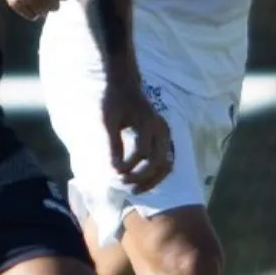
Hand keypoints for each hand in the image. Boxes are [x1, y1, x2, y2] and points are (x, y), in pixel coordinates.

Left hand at [101, 79, 172, 194]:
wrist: (124, 84)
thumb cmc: (113, 100)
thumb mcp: (108, 120)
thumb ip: (113, 144)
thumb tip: (114, 169)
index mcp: (148, 122)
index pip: (142, 152)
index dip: (129, 166)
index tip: (113, 172)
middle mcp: (161, 129)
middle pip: (159, 162)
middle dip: (142, 177)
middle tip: (123, 184)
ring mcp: (165, 134)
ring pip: (167, 164)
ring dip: (153, 180)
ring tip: (135, 190)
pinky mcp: (164, 138)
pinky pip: (166, 161)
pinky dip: (156, 174)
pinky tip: (142, 182)